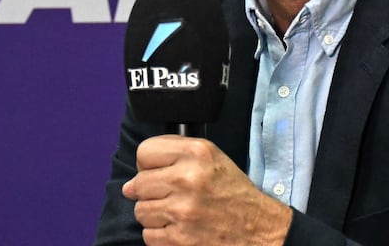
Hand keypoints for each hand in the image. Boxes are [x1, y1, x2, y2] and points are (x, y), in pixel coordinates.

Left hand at [122, 134, 291, 245]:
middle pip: (138, 184)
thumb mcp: (212, 157)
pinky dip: (160, 235)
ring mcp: (182, 211)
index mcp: (197, 153)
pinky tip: (179, 229)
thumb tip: (130, 182)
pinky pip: (148, 235)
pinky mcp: (179, 239)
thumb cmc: (231, 192)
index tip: (158, 172)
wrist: (258, 229)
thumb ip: (173, 155)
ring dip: (154, 215)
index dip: (148, 164)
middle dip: (149, 192)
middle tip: (169, 196)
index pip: (144, 152)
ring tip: (176, 213)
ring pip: (140, 211)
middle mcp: (188, 179)